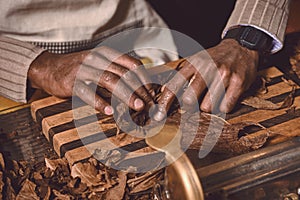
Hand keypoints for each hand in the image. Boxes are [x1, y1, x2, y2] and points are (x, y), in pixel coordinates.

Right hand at [28, 46, 153, 114]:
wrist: (49, 67)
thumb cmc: (79, 69)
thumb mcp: (99, 64)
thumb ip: (116, 72)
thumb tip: (139, 88)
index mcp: (107, 54)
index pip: (132, 64)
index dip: (145, 78)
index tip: (152, 93)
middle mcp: (97, 59)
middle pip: (124, 74)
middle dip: (140, 90)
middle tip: (149, 104)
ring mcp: (84, 70)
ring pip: (110, 81)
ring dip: (126, 95)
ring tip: (137, 107)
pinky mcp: (72, 82)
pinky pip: (88, 92)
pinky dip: (100, 102)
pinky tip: (109, 111)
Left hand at [154, 39, 258, 120]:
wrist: (242, 47)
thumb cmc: (216, 57)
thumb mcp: (196, 60)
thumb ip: (181, 75)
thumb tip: (165, 90)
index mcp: (193, 64)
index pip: (174, 86)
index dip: (164, 103)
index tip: (158, 116)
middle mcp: (207, 68)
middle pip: (189, 100)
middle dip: (191, 105)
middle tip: (197, 100)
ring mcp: (223, 75)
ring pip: (207, 106)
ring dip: (208, 106)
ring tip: (213, 95)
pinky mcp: (238, 83)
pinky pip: (225, 107)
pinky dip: (224, 106)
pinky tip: (225, 97)